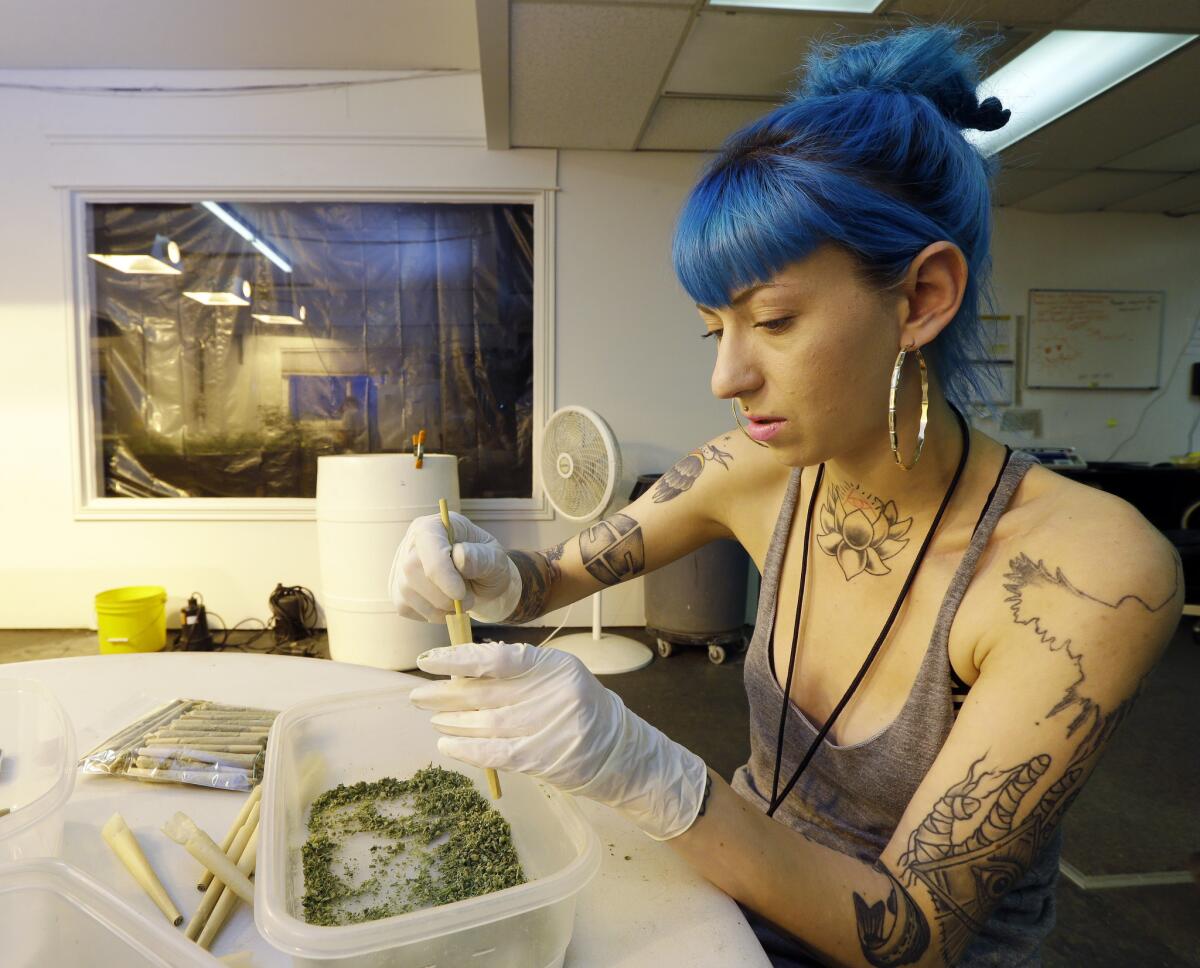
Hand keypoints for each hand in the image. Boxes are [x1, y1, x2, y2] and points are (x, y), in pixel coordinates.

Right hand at [387, 512, 521, 622]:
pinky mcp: (398, 591)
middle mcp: (412, 542)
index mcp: (436, 526)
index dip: (441, 570)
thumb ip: (480, 557)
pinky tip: (446, 607)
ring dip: (439, 607)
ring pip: (407, 591)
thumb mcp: (495, 559)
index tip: (459, 593)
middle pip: (412, 569)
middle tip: (468, 600)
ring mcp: (401, 567)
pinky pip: (406, 607)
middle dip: (442, 594)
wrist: (482, 586)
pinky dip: (431, 615)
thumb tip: (459, 557)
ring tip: (461, 604)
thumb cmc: (488, 566)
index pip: (428, 541)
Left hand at [409, 642, 708, 840]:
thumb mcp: (556, 677)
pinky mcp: (546, 759)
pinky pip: (496, 753)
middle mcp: (553, 693)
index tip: (429, 662)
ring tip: (432, 717)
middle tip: (417, 694)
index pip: (497, 658)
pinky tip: (446, 743)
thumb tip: (462, 667)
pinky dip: (467, 748)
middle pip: (486, 692)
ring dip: (452, 720)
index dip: (458, 659)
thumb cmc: (579, 709)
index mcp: (554, 665)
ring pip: (486, 722)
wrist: (619, 751)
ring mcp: (550, 727)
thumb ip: (517, 671)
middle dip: (445, 693)